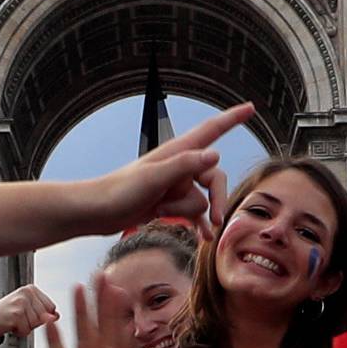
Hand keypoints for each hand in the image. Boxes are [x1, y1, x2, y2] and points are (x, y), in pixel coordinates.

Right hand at [0, 284, 58, 342]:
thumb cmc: (9, 317)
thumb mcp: (29, 311)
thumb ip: (45, 313)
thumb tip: (57, 316)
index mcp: (32, 289)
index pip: (51, 308)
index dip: (41, 317)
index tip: (26, 314)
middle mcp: (26, 292)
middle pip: (45, 317)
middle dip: (33, 323)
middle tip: (18, 319)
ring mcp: (20, 302)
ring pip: (37, 324)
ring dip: (26, 328)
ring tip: (14, 322)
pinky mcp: (15, 313)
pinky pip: (27, 330)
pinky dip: (19, 332)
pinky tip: (9, 326)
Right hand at [43, 277, 136, 347]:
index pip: (117, 337)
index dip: (117, 312)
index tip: (117, 285)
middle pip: (100, 330)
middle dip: (100, 303)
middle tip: (99, 273)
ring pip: (81, 340)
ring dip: (80, 316)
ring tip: (75, 288)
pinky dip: (55, 343)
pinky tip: (50, 324)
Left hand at [84, 103, 254, 235]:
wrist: (95, 212)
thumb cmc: (118, 191)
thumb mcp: (154, 178)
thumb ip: (185, 165)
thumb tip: (216, 156)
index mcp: (177, 152)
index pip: (212, 130)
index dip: (232, 118)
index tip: (251, 108)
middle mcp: (180, 166)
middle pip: (215, 178)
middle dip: (217, 199)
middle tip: (218, 220)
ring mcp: (175, 186)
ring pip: (201, 200)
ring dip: (189, 213)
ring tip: (163, 214)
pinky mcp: (169, 204)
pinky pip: (194, 214)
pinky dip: (200, 225)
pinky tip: (205, 238)